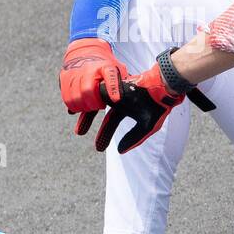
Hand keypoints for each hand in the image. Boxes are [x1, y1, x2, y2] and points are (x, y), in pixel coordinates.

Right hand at [59, 37, 128, 134]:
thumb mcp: (118, 68)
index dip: (113, 89)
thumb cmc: (105, 64)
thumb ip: (124, 82)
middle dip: (93, 103)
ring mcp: (74, 73)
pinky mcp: (64, 78)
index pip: (110, 76)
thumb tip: (137, 95)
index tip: (116, 100)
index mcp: (106, 66)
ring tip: (90, 106)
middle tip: (99, 106)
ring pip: (74, 97)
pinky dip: (73, 106)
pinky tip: (80, 106)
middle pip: (87, 91)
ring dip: (83, 107)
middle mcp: (88, 68)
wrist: (85, 49)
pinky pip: (66, 98)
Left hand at [81, 62, 217, 154]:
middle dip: (89, 123)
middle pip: (98, 111)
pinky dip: (86, 95)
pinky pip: (96, 89)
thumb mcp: (146, 127)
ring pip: (95, 99)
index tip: (98, 148)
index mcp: (126, 109)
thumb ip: (133, 138)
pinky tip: (76, 101)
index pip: (111, 122)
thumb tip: (120, 151)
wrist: (162, 86)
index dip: (105, 135)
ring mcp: (115, 90)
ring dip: (84, 109)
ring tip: (71, 114)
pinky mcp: (112, 82)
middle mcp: (118, 99)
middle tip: (78, 133)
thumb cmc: (158, 106)